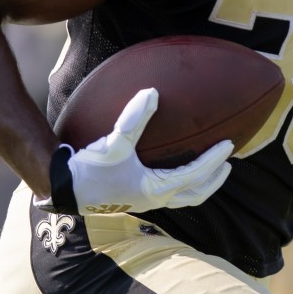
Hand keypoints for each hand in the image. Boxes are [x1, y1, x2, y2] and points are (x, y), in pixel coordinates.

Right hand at [39, 88, 232, 214]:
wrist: (63, 190)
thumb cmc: (88, 169)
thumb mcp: (113, 143)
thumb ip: (134, 118)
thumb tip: (152, 91)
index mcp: (154, 189)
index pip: (194, 175)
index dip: (213, 160)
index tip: (229, 145)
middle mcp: (153, 200)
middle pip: (194, 195)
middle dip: (214, 180)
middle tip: (228, 163)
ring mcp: (143, 202)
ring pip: (181, 198)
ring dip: (198, 184)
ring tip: (209, 169)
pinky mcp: (132, 198)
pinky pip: (164, 192)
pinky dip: (178, 182)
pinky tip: (169, 165)